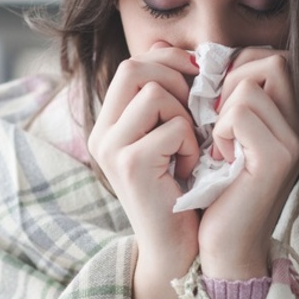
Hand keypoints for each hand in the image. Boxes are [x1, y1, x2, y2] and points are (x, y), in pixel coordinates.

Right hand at [88, 42, 200, 298]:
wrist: (176, 249)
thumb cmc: (181, 192)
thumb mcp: (169, 137)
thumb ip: (166, 98)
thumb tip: (174, 50)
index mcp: (108, 124)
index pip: (132, 64)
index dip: (168, 61)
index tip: (196, 78)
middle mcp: (101, 133)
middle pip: (135, 67)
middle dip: (177, 80)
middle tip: (195, 111)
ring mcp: (111, 148)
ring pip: (156, 93)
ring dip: (186, 117)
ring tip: (189, 148)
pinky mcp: (130, 164)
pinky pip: (173, 126)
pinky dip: (191, 145)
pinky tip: (189, 170)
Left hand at [199, 48, 298, 279]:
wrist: (222, 243)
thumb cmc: (215, 186)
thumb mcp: (222, 133)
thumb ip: (225, 96)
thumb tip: (199, 55)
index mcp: (293, 115)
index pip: (272, 57)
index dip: (237, 68)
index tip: (217, 104)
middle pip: (271, 60)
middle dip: (230, 81)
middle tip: (216, 119)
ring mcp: (296, 141)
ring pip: (249, 85)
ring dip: (222, 112)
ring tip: (221, 145)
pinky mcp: (278, 158)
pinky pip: (239, 112)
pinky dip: (220, 132)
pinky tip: (222, 159)